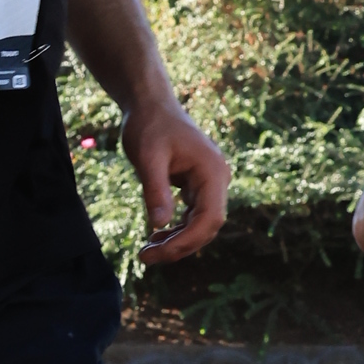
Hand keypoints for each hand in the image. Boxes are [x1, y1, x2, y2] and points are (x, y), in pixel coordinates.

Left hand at [125, 96, 229, 265]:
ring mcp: (210, 183)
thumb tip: (159, 225)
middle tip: (145, 258)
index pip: (209, 218)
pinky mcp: (199, 186)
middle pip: (208, 226)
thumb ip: (155, 189)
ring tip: (147, 252)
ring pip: (201, 225)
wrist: (151, 106)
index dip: (186, 241)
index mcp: (212, 171)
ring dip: (177, 241)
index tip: (157, 253)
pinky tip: (156, 237)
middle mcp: (217, 179)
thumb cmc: (148, 126)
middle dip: (179, 246)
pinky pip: (194, 216)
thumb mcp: (147, 157)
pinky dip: (177, 230)